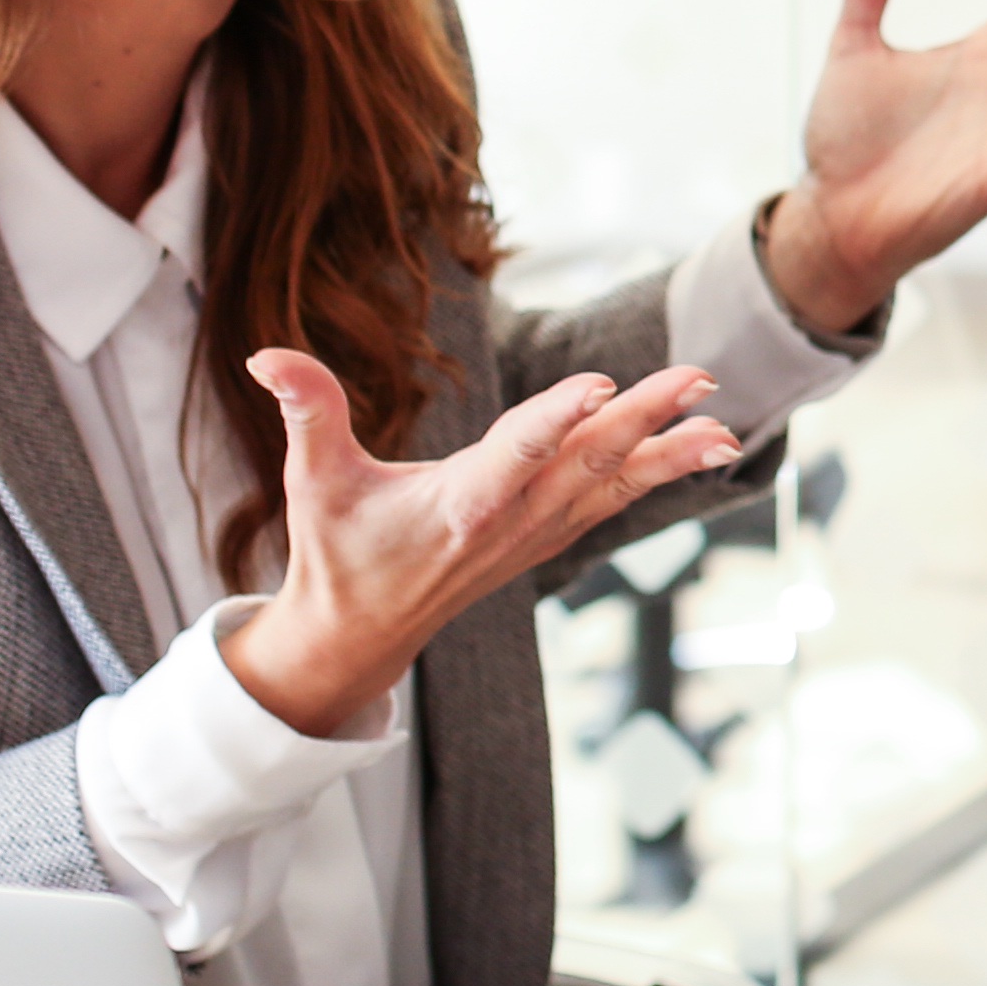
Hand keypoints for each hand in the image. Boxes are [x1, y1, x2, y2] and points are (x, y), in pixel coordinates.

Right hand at [221, 350, 738, 735]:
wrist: (364, 633)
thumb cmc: (337, 551)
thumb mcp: (314, 481)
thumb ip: (307, 411)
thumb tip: (263, 352)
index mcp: (457, 506)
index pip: (513, 455)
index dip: (555, 420)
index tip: (599, 384)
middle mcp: (509, 521)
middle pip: (586, 464)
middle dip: (645, 420)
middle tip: (699, 379)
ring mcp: (536, 533)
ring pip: (614, 485)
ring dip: (670, 451)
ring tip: (723, 420)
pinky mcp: (549, 536)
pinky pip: (615, 500)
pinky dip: (660, 473)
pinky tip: (706, 445)